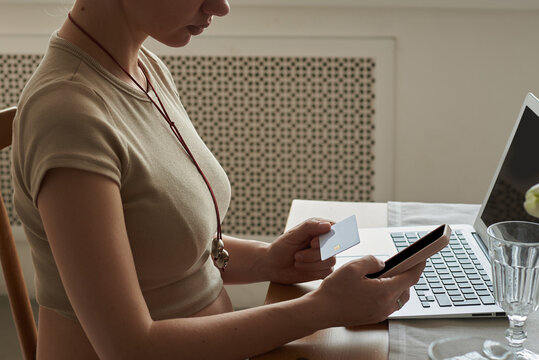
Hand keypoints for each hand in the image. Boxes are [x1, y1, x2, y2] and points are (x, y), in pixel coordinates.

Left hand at [258, 218, 335, 283]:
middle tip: (297, 255)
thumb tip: (328, 226)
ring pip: (330, 261)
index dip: (327, 239)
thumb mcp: (293, 234)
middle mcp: (325, 243)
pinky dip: (312, 271)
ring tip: (297, 260)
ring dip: (310, 263)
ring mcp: (325, 257)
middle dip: (313, 254)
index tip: (312, 243)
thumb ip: (310, 227)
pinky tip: (301, 267)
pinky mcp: (323, 270)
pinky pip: (327, 272)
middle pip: (332, 249)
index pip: (335, 230)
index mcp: (320, 229)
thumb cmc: (282, 247)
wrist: (273, 265)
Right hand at [309, 255, 425, 326]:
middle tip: (397, 265)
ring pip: (398, 298)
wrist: (321, 311)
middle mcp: (385, 305)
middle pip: (406, 289)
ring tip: (383, 276)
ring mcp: (380, 313)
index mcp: (384, 292)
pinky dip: (387, 294)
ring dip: (396, 286)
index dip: (418, 266)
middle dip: (405, 276)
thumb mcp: (353, 267)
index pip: (410, 277)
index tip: (422, 258)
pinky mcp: (373, 317)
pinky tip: (374, 287)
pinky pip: (388, 305)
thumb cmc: (335, 290)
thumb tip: (381, 263)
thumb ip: (371, 261)